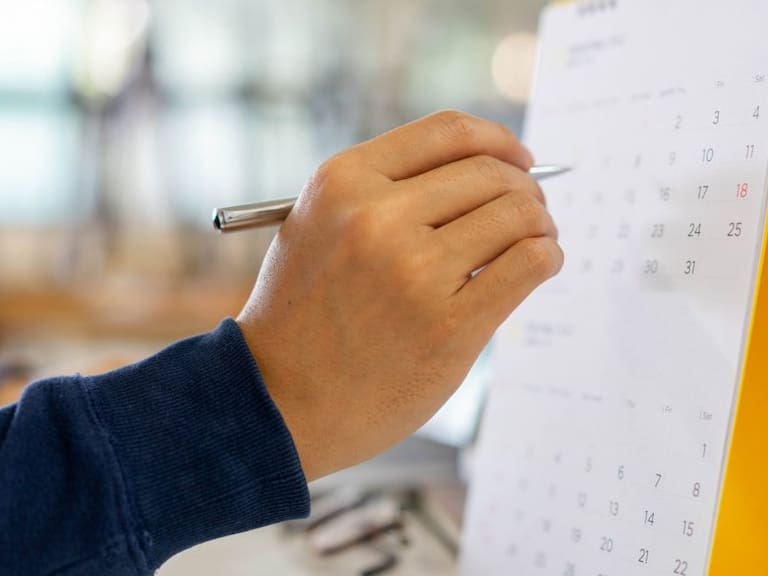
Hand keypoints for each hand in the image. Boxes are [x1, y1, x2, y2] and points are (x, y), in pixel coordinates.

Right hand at [237, 111, 562, 480]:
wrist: (282, 401)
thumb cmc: (304, 315)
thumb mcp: (318, 227)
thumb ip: (381, 192)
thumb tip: (478, 169)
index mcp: (342, 182)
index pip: (448, 132)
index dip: (498, 141)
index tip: (519, 160)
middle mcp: (377, 217)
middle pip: (491, 174)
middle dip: (525, 188)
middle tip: (531, 211)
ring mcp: (414, 272)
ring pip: (518, 215)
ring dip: (540, 224)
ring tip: (536, 240)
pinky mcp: (448, 327)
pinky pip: (529, 263)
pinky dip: (547, 256)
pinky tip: (538, 265)